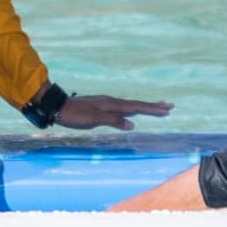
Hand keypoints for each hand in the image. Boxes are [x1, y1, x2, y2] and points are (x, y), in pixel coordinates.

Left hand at [55, 94, 173, 130]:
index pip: (136, 107)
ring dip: (144, 107)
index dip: (152, 109)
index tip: (167, 109)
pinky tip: (133, 112)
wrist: (57, 107)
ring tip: (157, 108)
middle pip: (136, 104)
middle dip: (153, 106)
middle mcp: (111, 102)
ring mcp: (106, 103)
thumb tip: (132, 124)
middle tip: (169, 106)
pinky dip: (133, 109)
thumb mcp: (93, 120)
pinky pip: (122, 108)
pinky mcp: (102, 107)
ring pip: (130, 106)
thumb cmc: (74, 116)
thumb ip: (112, 121)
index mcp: (111, 104)